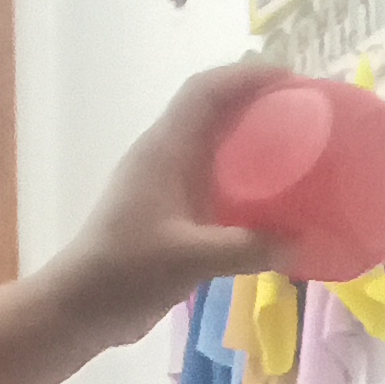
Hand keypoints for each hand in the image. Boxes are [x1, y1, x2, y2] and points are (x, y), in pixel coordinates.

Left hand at [51, 65, 291, 348]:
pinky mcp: (170, 211)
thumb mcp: (190, 258)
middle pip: (213, 109)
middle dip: (257, 100)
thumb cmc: (126, 272)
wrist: (80, 307)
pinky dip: (243, 175)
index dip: (247, 76)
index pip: (205, 91)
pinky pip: (213, 177)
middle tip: (305, 112)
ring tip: (296, 147)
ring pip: (213, 143)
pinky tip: (269, 197)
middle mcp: (164, 156)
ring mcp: (165, 183)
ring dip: (250, 136)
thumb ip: (246, 249)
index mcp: (164, 150)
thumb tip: (301, 244)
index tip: (292, 80)